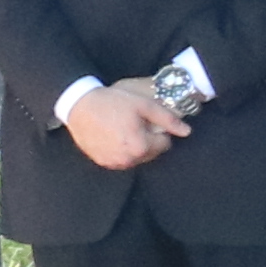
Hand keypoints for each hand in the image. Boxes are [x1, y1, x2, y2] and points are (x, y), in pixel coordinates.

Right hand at [63, 83, 189, 172]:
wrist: (79, 106)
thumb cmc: (112, 103)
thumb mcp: (144, 105)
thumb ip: (168, 119)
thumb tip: (186, 132)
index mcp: (141, 146)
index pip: (164, 144)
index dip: (159, 130)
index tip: (147, 120)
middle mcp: (128, 160)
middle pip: (151, 152)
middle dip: (148, 139)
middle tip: (134, 123)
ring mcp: (114, 163)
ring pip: (136, 157)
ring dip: (135, 146)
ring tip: (123, 128)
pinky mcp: (102, 162)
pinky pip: (121, 159)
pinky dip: (121, 150)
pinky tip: (113, 135)